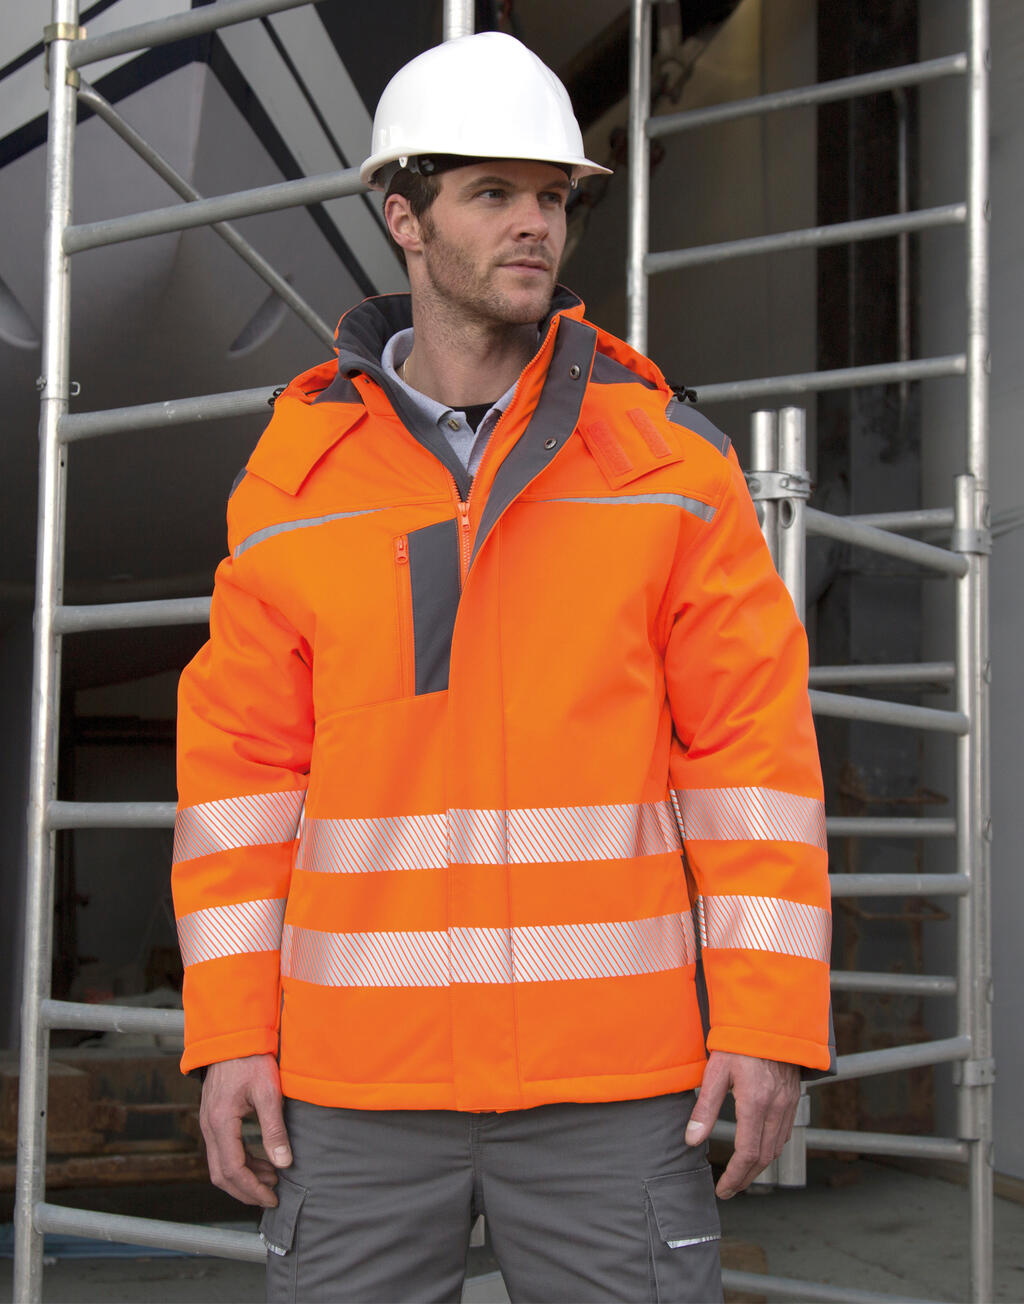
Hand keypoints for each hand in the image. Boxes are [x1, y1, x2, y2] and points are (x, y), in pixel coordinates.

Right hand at [199, 1053, 291, 1206]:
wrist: (233, 1036)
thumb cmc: (252, 1059)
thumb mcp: (269, 1092)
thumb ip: (275, 1130)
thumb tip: (284, 1163)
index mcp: (221, 1122)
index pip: (233, 1169)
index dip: (252, 1189)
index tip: (272, 1198)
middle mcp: (209, 1126)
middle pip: (221, 1174)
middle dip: (246, 1191)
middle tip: (271, 1196)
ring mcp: (208, 1122)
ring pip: (219, 1164)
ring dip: (244, 1177)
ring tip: (272, 1178)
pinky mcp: (213, 1118)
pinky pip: (222, 1150)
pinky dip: (240, 1162)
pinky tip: (262, 1161)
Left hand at [684, 1051, 799, 1198]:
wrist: (768, 1019)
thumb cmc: (738, 1041)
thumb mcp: (715, 1072)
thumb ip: (704, 1108)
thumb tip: (692, 1140)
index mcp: (756, 1102)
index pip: (747, 1153)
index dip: (735, 1176)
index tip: (723, 1189)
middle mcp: (777, 1106)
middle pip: (764, 1157)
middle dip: (747, 1177)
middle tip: (730, 1188)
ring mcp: (789, 1102)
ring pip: (778, 1147)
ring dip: (760, 1166)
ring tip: (742, 1174)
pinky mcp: (793, 1096)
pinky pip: (786, 1132)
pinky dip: (772, 1148)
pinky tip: (760, 1149)